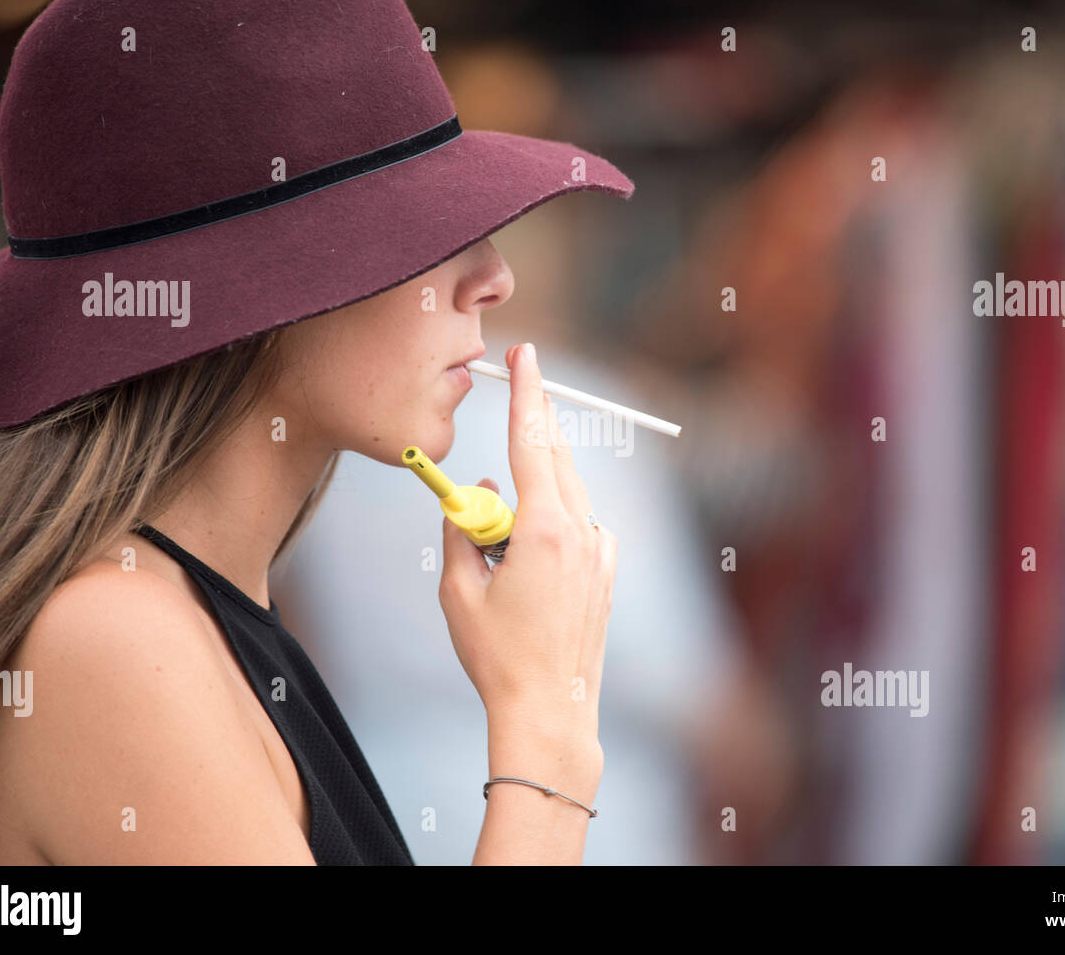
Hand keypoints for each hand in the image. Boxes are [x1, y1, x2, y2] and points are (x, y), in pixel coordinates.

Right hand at [438, 343, 616, 750]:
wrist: (550, 708)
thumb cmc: (496, 654)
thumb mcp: (457, 590)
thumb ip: (461, 530)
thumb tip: (476, 494)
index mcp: (543, 529)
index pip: (531, 443)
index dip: (526, 394)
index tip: (526, 355)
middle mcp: (580, 530)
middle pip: (554, 456)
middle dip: (534, 420)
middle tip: (523, 379)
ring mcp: (600, 550)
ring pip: (566, 490)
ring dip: (535, 485)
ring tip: (498, 536)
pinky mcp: (607, 568)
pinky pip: (579, 523)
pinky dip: (554, 518)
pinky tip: (530, 555)